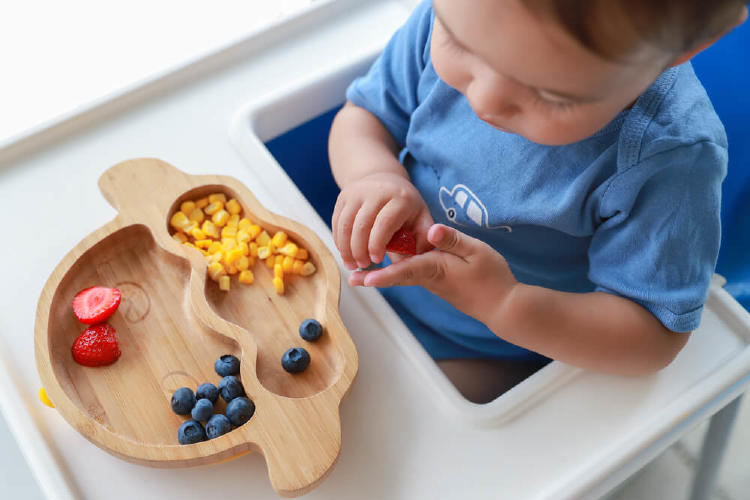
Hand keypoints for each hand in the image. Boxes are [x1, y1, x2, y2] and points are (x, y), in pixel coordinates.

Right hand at [332, 172, 433, 269]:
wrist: (386, 181)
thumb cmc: (406, 207)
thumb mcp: (422, 219)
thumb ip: (424, 240)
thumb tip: (420, 260)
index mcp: (400, 198)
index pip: (384, 222)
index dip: (377, 244)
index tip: (377, 260)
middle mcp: (377, 191)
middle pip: (361, 225)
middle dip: (359, 250)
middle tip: (363, 266)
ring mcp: (357, 192)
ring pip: (345, 224)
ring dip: (346, 248)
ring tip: (352, 264)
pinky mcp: (343, 197)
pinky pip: (337, 222)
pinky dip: (339, 241)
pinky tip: (345, 253)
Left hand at [349, 224, 517, 323]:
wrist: (503, 306)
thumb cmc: (492, 277)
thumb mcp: (476, 251)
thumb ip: (452, 240)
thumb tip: (430, 230)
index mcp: (436, 268)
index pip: (404, 270)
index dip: (383, 274)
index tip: (364, 278)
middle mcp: (429, 278)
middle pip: (397, 277)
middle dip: (374, 277)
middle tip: (352, 279)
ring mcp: (433, 283)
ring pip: (404, 277)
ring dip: (383, 275)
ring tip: (362, 274)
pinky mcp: (438, 283)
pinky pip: (413, 276)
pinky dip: (398, 273)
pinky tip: (392, 265)